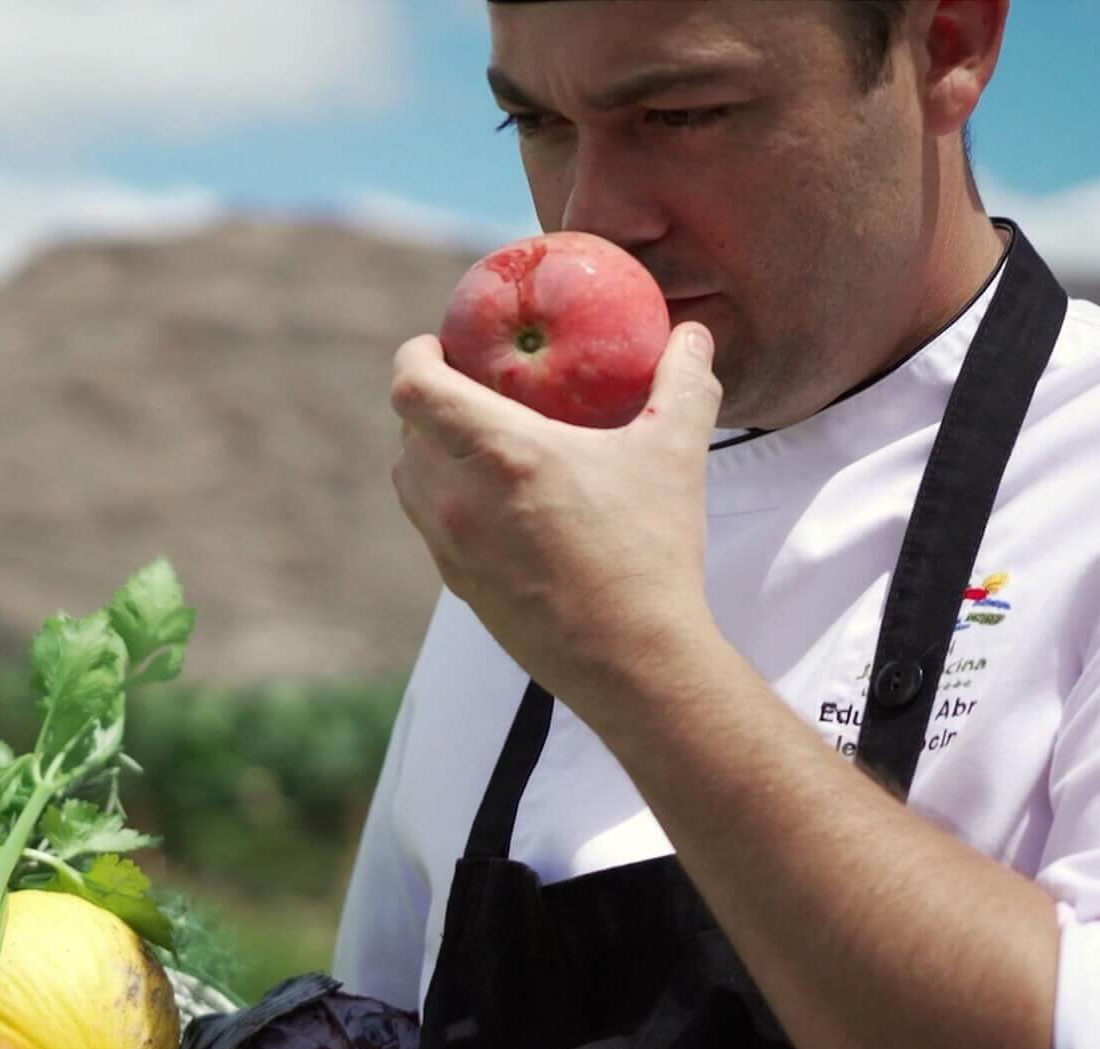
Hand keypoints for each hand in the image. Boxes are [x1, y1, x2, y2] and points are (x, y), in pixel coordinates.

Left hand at [389, 322, 722, 717]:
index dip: (415, 355)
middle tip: (469, 385)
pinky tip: (495, 500)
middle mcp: (457, 498)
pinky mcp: (458, 584)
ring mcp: (450, 547)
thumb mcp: (676, 454)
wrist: (632, 661)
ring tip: (475, 439)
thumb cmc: (650, 553)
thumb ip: (683, 383)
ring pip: (409, 479)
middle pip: (407, 430)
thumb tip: (692, 334)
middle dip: (428, 400)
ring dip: (429, 450)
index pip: (413, 387)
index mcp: (499, 453)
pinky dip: (445, 498)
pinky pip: (429, 524)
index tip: (440, 344)